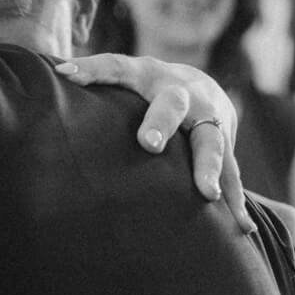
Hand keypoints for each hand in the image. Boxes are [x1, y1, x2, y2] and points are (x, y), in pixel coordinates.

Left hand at [56, 54, 254, 233]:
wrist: (202, 87)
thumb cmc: (145, 88)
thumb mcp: (122, 75)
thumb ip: (93, 75)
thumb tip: (52, 72)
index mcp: (148, 75)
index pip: (116, 66)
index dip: (92, 69)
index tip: (67, 74)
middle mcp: (182, 93)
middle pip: (172, 105)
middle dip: (161, 123)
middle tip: (147, 144)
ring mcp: (209, 117)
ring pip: (211, 141)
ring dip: (209, 167)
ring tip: (207, 193)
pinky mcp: (225, 142)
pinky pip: (232, 172)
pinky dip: (237, 200)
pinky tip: (242, 228)